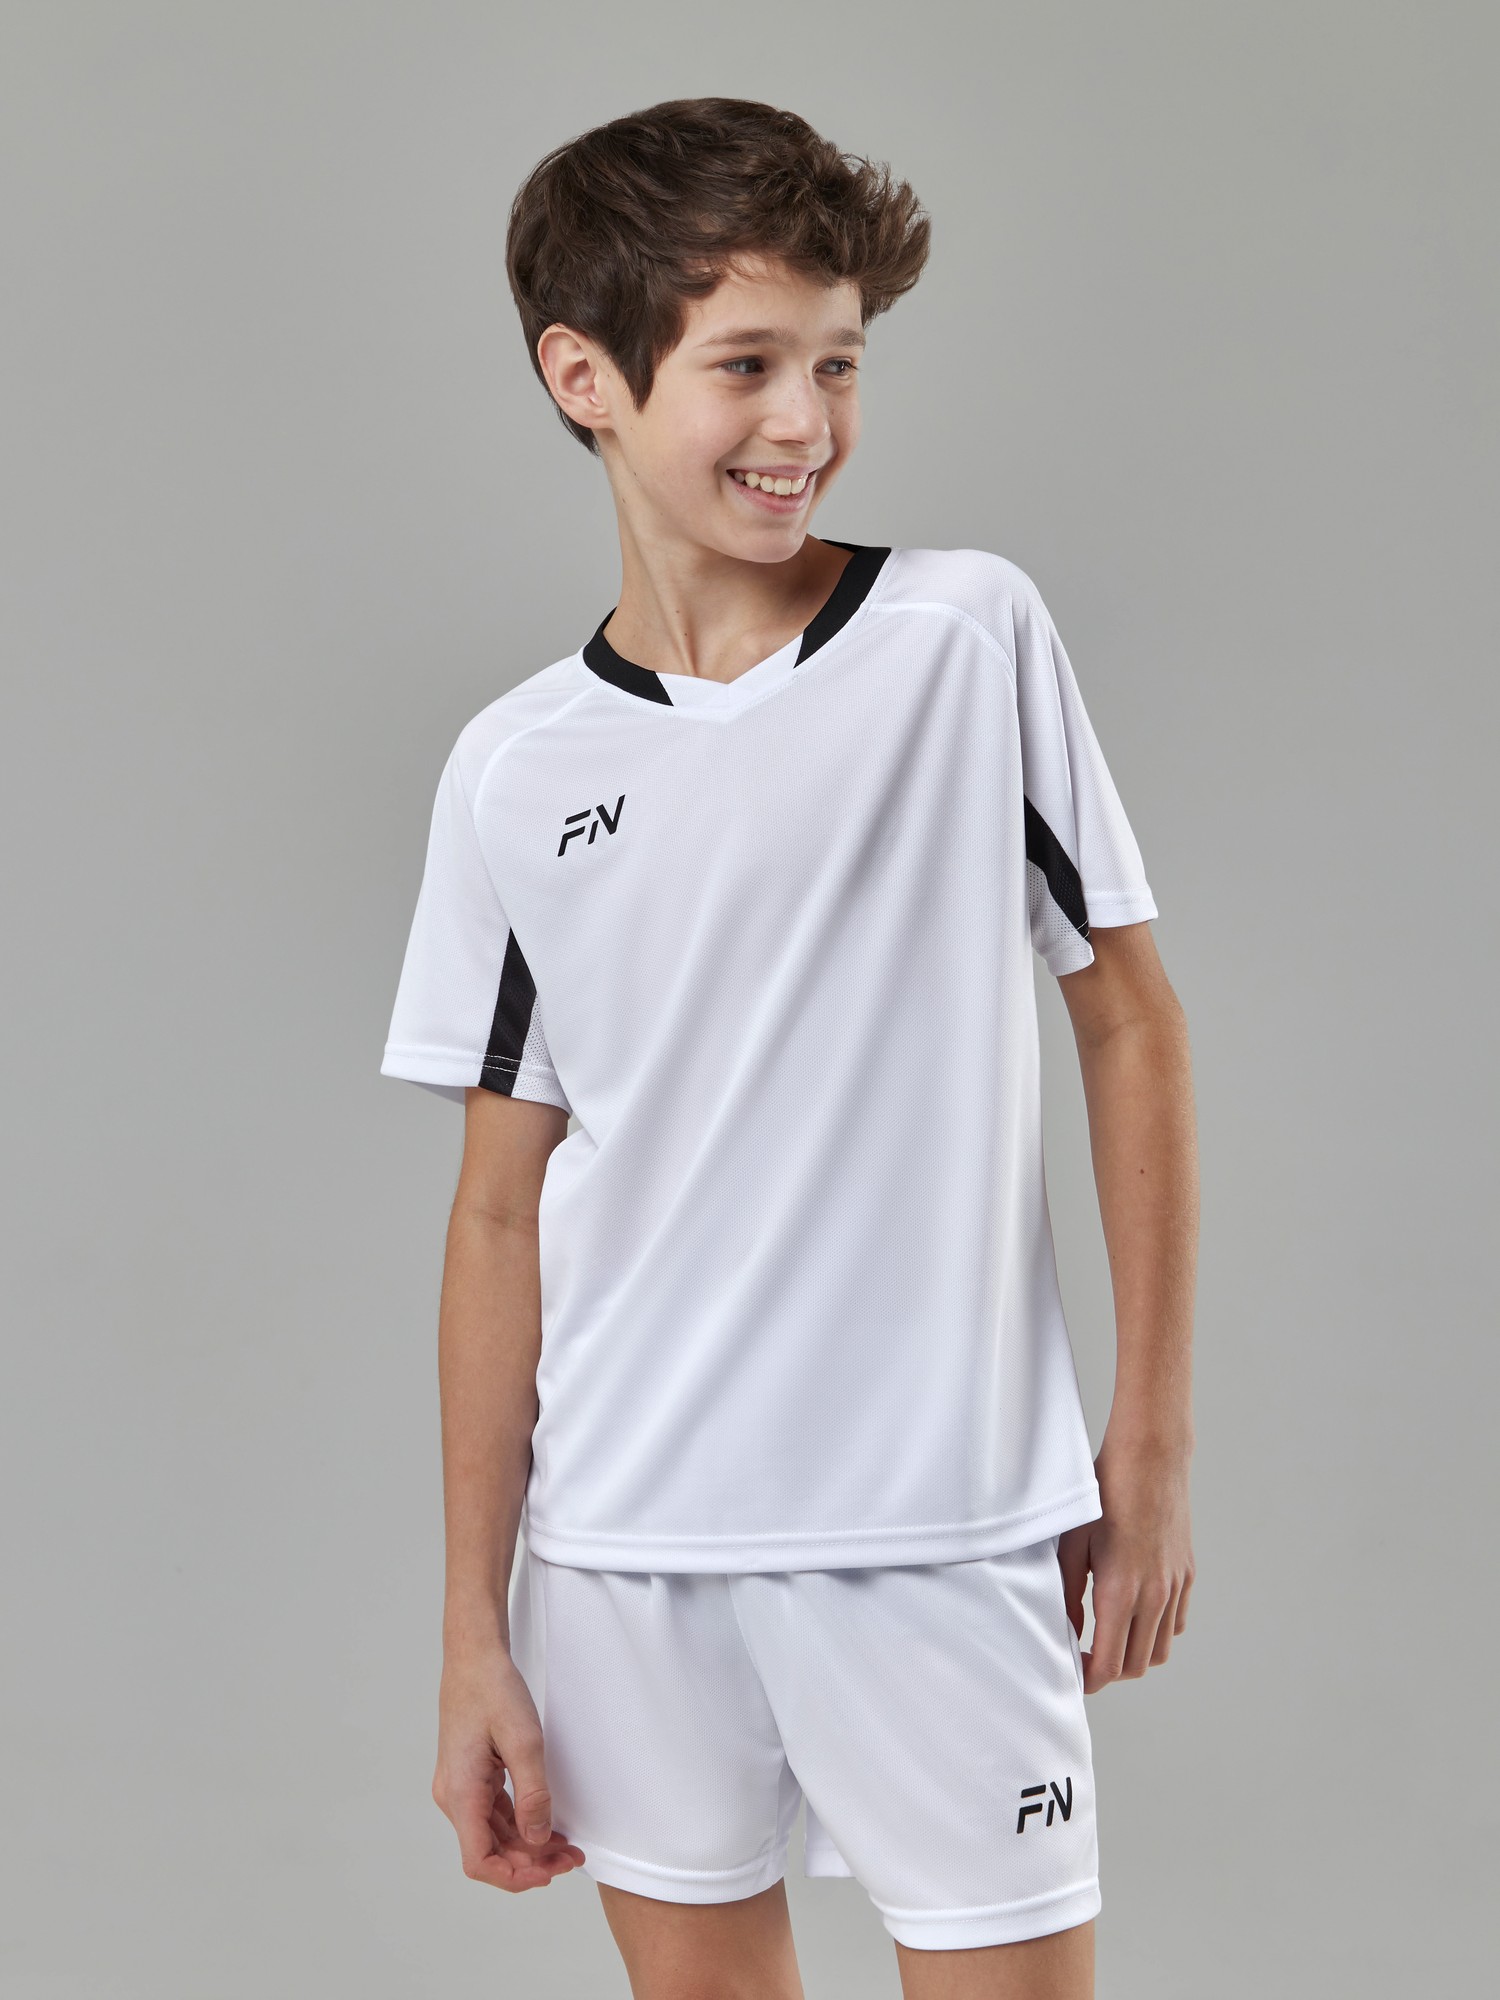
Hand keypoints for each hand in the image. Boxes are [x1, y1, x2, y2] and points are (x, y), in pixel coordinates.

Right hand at [432, 1641, 586, 1890]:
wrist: (474, 1655)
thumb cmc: (493, 1689)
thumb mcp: (523, 1739)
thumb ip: (533, 1793)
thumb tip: (539, 1838)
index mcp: (461, 1793)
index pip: (479, 1861)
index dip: (513, 1877)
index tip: (548, 1873)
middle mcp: (455, 1797)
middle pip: (491, 1851)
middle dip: (531, 1862)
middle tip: (572, 1858)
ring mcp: (462, 1788)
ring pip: (494, 1835)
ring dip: (529, 1846)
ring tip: (568, 1848)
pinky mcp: (471, 1777)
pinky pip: (495, 1814)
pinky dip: (521, 1825)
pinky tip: (547, 1826)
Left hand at [1056, 1431, 1194, 1693]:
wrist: (1150, 1458)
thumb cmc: (1104, 1495)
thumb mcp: (1073, 1544)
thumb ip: (1068, 1595)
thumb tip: (1068, 1633)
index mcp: (1120, 1592)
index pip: (1110, 1665)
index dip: (1089, 1679)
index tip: (1074, 1673)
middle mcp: (1154, 1597)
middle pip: (1136, 1666)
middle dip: (1109, 1671)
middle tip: (1086, 1656)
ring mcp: (1175, 1587)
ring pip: (1159, 1650)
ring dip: (1134, 1654)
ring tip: (1110, 1637)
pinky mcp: (1187, 1575)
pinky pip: (1175, 1623)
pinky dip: (1156, 1632)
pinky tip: (1135, 1613)